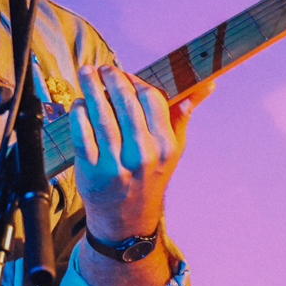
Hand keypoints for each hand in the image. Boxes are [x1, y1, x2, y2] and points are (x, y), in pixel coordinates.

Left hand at [69, 64, 208, 241]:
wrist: (127, 218)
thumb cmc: (149, 175)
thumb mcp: (171, 150)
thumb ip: (181, 115)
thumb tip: (207, 85)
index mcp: (165, 145)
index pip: (151, 100)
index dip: (135, 81)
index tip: (125, 73)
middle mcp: (142, 154)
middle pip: (125, 103)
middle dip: (112, 79)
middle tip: (102, 68)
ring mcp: (116, 163)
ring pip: (101, 115)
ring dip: (91, 88)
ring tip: (86, 72)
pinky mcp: (92, 170)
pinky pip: (82, 133)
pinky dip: (78, 113)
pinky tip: (79, 103)